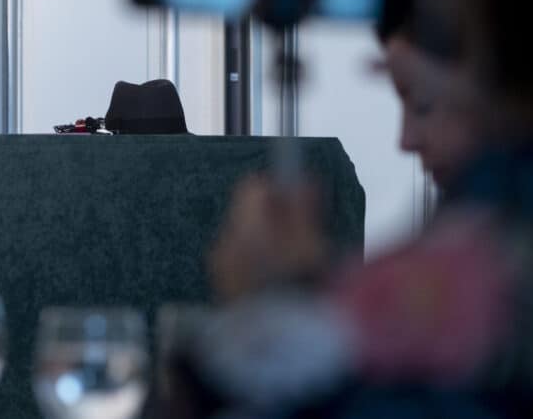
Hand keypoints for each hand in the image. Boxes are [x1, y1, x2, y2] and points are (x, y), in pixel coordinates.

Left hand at [208, 175, 326, 301]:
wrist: (276, 354)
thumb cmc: (300, 298)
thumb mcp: (311, 248)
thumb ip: (302, 209)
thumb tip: (300, 179)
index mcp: (243, 232)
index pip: (254, 188)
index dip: (281, 189)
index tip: (305, 203)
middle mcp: (224, 247)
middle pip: (251, 215)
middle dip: (279, 221)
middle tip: (309, 240)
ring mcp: (222, 272)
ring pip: (250, 241)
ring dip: (272, 246)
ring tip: (297, 270)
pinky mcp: (226, 294)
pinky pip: (245, 266)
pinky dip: (263, 268)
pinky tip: (282, 287)